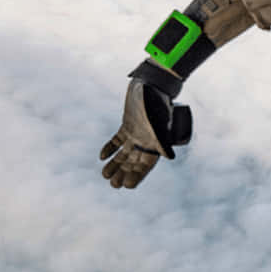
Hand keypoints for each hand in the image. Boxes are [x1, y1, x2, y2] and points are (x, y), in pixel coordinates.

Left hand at [100, 71, 192, 188]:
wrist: (153, 85)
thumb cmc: (158, 103)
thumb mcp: (160, 122)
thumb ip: (163, 139)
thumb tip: (169, 157)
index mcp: (155, 144)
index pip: (145, 165)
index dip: (136, 176)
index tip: (127, 186)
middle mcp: (146, 141)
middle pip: (133, 162)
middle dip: (124, 173)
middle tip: (113, 185)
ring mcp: (136, 133)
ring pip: (124, 153)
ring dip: (115, 164)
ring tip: (105, 176)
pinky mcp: (127, 125)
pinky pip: (118, 140)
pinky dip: (110, 148)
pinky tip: (101, 156)